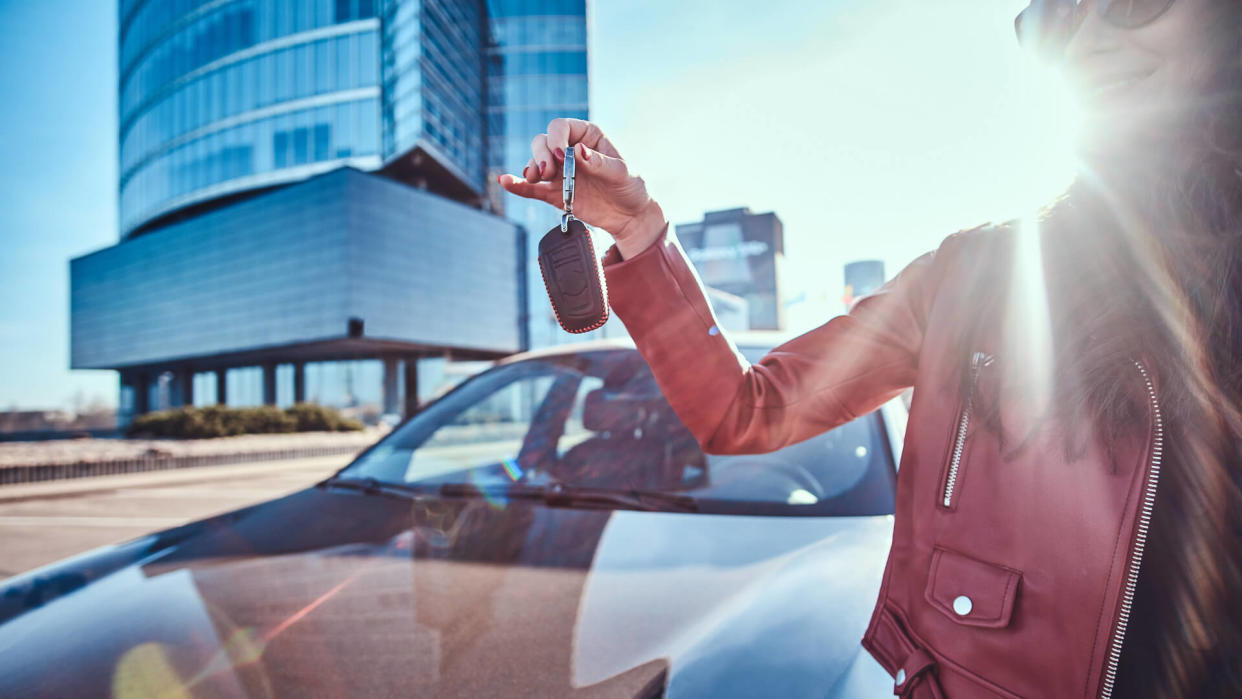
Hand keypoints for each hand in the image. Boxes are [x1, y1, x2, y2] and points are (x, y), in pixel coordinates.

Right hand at [498, 118, 665, 258]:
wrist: (629, 215)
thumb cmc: (630, 186)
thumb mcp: (622, 173)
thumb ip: (601, 163)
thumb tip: (579, 152)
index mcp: (587, 136)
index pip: (561, 127)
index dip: (556, 138)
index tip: (562, 155)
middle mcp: (569, 150)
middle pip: (542, 142)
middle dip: (540, 154)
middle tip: (548, 171)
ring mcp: (559, 171)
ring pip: (535, 162)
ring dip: (531, 168)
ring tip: (535, 178)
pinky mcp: (553, 193)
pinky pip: (531, 188)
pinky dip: (518, 185)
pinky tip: (505, 182)